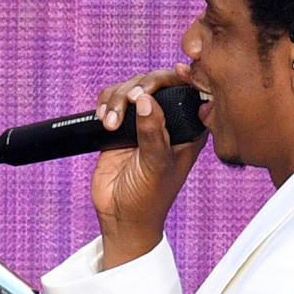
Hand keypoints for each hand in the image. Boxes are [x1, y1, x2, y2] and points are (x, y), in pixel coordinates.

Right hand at [92, 68, 206, 268]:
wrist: (121, 217)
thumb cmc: (149, 197)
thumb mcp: (156, 165)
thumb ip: (153, 132)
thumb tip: (144, 99)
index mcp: (190, 127)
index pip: (190, 89)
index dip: (179, 77)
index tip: (163, 78)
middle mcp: (169, 119)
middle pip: (157, 81)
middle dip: (139, 87)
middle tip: (128, 101)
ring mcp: (143, 121)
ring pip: (131, 87)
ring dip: (117, 98)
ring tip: (110, 123)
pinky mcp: (121, 125)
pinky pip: (113, 100)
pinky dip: (105, 104)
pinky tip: (103, 120)